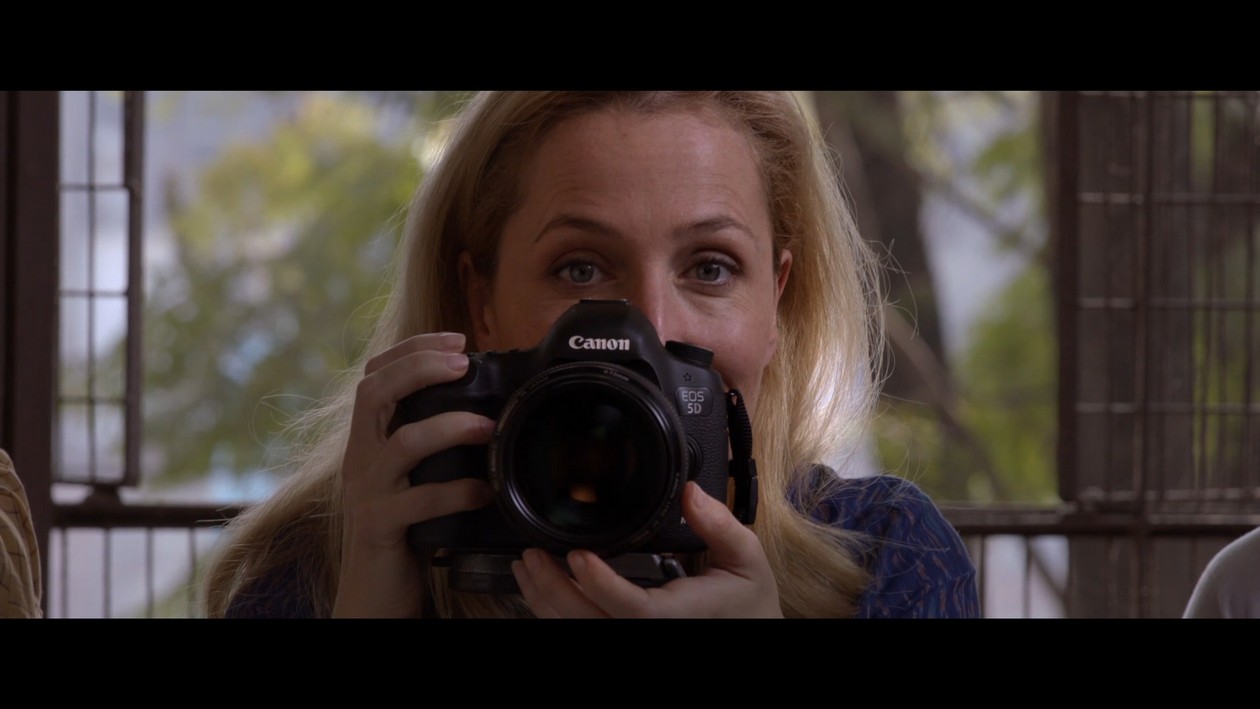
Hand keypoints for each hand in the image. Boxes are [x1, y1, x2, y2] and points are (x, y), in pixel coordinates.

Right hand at [333, 332, 494, 617]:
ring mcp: (367, 492)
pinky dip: (456, 492)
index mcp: (367, 441)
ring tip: (486, 427)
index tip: (455, 339)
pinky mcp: (381, 527)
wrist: (373, 592)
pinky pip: (418, 501)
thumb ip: (428, 444)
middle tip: (463, 363)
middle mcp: (360, 459)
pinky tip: (483, 493)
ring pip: (402, 443)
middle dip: (420, 367)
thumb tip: (480, 408)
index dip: (412, 349)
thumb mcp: (410, 477)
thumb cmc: (402, 530)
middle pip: (374, 392)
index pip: (374, 375)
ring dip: (449, 427)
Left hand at [510, 481, 782, 617]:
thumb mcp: (746, 560)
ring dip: (544, 600)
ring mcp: (632, 639)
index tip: (576, 554)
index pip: (629, 607)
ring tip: (528, 566)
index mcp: (672, 617)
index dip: (599, 583)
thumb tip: (691, 491)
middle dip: (552, 588)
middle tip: (532, 553)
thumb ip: (720, 525)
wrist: (749, 635)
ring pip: (574, 630)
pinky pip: (581, 630)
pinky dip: (556, 612)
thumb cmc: (747, 606)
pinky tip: (544, 590)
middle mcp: (645, 635)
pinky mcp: (625, 637)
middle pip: (586, 621)